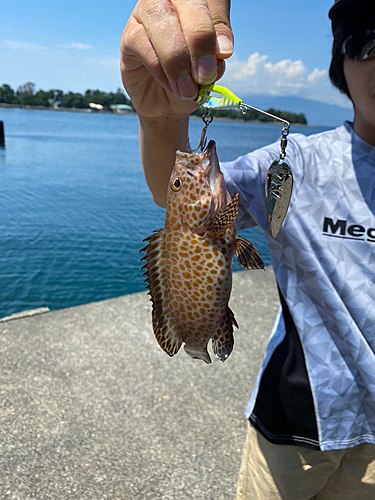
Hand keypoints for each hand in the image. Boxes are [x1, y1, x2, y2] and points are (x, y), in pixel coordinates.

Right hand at [120, 0, 232, 117]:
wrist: (169, 104)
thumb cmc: (193, 80)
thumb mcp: (211, 68)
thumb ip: (216, 54)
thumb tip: (222, 50)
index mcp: (199, 2)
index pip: (212, 0)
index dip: (217, 24)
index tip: (225, 54)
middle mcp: (172, 0)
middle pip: (186, 2)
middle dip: (199, 39)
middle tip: (206, 74)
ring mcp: (146, 13)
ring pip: (160, 19)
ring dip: (177, 58)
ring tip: (188, 88)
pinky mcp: (129, 35)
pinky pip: (143, 44)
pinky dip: (160, 69)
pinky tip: (172, 86)